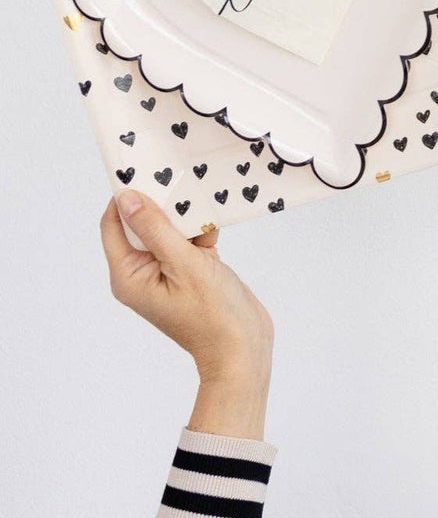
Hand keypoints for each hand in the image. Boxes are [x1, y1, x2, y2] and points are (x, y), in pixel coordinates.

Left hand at [99, 192, 273, 438]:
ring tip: (205, 204)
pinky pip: (188, 243)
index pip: (114, 225)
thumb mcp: (185, 264)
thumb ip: (156, 229)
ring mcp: (166, 274)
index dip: (125, 197)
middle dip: (163, 204)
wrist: (243, 348)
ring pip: (169, 231)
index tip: (145, 169)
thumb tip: (127, 198)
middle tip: (181, 178)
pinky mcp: (189, 274)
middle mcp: (142, 273)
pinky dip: (202, 233)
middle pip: (142, 225)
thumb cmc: (212, 313)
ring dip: (187, 219)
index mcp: (128, 275)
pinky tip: (216, 227)